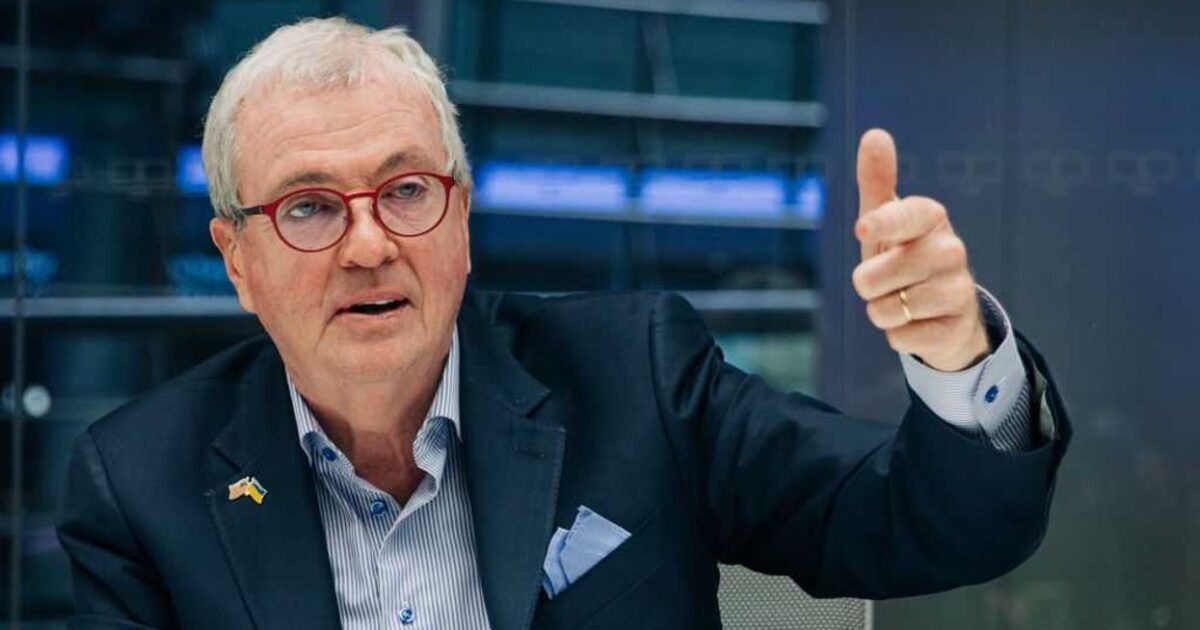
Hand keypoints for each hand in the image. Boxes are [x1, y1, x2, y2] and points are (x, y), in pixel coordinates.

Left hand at [852, 129, 989, 371]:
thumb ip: (877, 180)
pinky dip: (899, 335)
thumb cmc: (903, 255)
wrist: (944, 310)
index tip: (863, 227)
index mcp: (931, 218)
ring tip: (902, 301)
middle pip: (871, 277)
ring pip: (884, 311)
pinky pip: (901, 338)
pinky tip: (918, 323)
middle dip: (868, 286)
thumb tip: (875, 135)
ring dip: (883, 312)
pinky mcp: (957, 328)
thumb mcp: (885, 221)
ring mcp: (958, 289)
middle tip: (888, 280)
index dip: (882, 224)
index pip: (904, 215)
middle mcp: (950, 249)